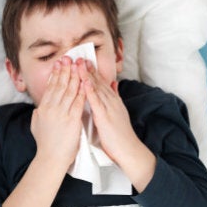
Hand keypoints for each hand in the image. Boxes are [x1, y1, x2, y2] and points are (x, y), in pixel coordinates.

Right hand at [31, 56, 85, 170]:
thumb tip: (38, 108)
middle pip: (59, 85)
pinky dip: (82, 91)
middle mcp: (51, 108)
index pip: (50, 87)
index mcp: (43, 108)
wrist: (51, 158)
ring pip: (69, 90)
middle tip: (68, 57)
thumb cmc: (45, 144)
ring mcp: (61, 113)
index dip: (55, 74)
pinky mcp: (72, 120)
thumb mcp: (35, 125)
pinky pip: (78, 102)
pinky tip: (85, 82)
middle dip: (65, 70)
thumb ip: (37, 114)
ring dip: (74, 76)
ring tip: (77, 65)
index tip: (59, 63)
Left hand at [77, 59, 155, 191]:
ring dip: (87, 75)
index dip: (91, 71)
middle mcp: (111, 101)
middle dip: (88, 68)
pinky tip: (84, 82)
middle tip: (78, 56)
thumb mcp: (117, 112)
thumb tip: (113, 84)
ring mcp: (109, 108)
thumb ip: (114, 97)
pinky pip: (97, 102)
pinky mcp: (106, 117)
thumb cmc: (119, 134)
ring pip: (97, 88)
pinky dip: (90, 91)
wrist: (129, 150)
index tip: (82, 60)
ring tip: (79, 63)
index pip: (101, 83)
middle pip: (98, 82)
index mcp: (112, 101)